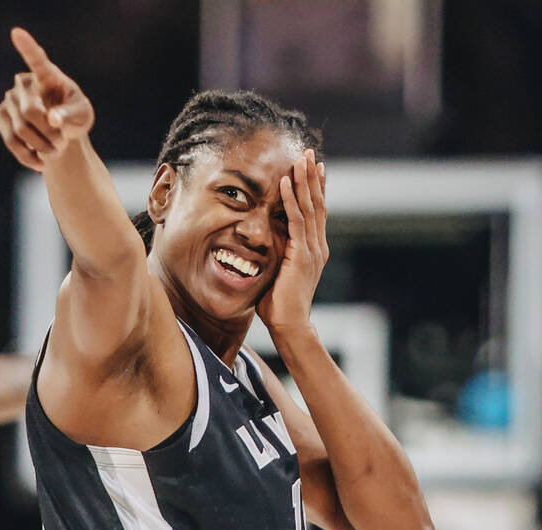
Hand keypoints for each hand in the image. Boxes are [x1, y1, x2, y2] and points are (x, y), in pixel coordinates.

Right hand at [0, 27, 93, 171]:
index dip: (27, 47)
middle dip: (47, 133)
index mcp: (47, 75)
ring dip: (40, 146)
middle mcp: (24, 83)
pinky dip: (27, 156)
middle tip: (62, 146)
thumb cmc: (74, 118)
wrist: (59, 134)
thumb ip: (70, 116)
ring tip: (55, 152)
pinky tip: (40, 162)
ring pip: (20, 130)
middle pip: (30, 112)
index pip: (37, 60)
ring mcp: (9, 99)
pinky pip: (11, 141)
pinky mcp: (1, 117)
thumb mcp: (81, 117)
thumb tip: (52, 119)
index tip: (16, 32)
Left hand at [257, 149, 329, 333]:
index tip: (314, 168)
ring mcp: (312, 249)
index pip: (316, 212)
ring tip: (301, 159)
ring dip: (304, 181)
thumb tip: (261, 247)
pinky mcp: (301, 254)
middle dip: (313, 177)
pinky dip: (290, 199)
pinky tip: (285, 182)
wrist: (290, 325)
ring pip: (310, 207)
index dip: (315, 189)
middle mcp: (317, 246)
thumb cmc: (279, 306)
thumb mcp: (278, 274)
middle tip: (310, 153)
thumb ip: (276, 257)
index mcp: (313, 249)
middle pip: (317, 203)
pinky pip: (296, 220)